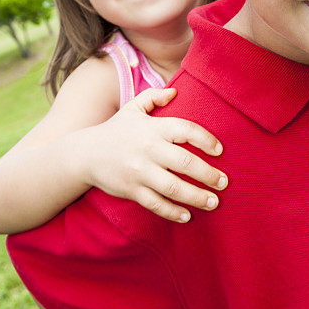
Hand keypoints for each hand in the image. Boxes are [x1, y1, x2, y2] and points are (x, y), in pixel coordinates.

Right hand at [86, 88, 227, 222]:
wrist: (84, 154)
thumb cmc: (116, 130)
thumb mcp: (133, 108)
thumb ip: (154, 97)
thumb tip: (175, 92)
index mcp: (153, 128)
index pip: (186, 130)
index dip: (206, 139)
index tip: (220, 150)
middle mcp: (148, 149)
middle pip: (185, 162)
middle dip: (209, 174)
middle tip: (224, 182)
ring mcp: (139, 172)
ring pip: (174, 187)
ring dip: (197, 197)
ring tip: (214, 202)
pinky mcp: (131, 190)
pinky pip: (156, 204)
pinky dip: (173, 212)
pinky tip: (188, 216)